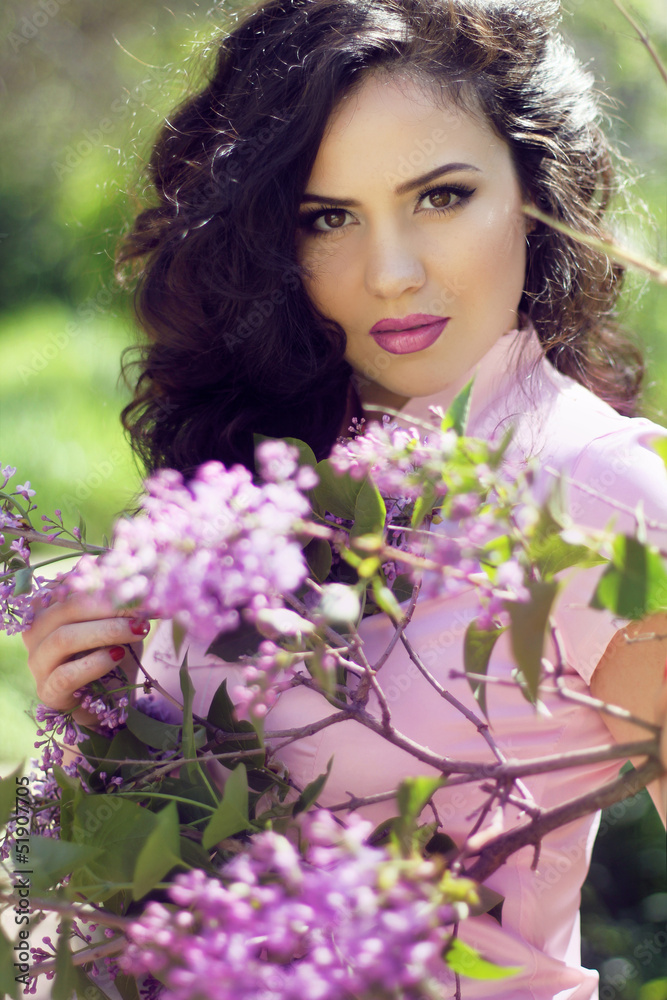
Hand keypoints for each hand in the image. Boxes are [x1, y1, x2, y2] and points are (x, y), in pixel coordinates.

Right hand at [22, 591, 149, 725]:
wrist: (108, 699)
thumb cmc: (112, 652)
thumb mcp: (119, 624)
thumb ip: (123, 606)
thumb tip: (144, 589)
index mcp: (49, 607)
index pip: (71, 587)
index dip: (104, 584)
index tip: (136, 586)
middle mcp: (36, 631)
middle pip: (66, 608)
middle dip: (108, 606)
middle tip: (140, 609)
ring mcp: (38, 662)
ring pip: (62, 638)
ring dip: (105, 631)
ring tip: (135, 631)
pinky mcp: (47, 691)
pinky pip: (66, 674)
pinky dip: (95, 663)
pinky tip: (118, 655)